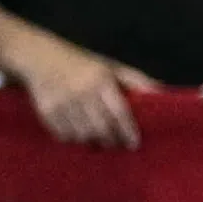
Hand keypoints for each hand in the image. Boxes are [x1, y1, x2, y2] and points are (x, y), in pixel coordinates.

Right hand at [9, 30, 142, 150]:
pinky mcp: (46, 110)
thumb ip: (136, 80)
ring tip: (97, 140)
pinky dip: (72, 138)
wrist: (39, 56)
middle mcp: (81, 91)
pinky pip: (63, 134)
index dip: (128, 131)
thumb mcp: (110, 66)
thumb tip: (163, 93)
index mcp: (101, 80)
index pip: (119, 112)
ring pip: (82, 134)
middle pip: (101, 128)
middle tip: (116, 145)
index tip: (134, 144)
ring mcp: (62, 101)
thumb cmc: (83, 64)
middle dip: (111, 141)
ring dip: (92, 141)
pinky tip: (77, 134)